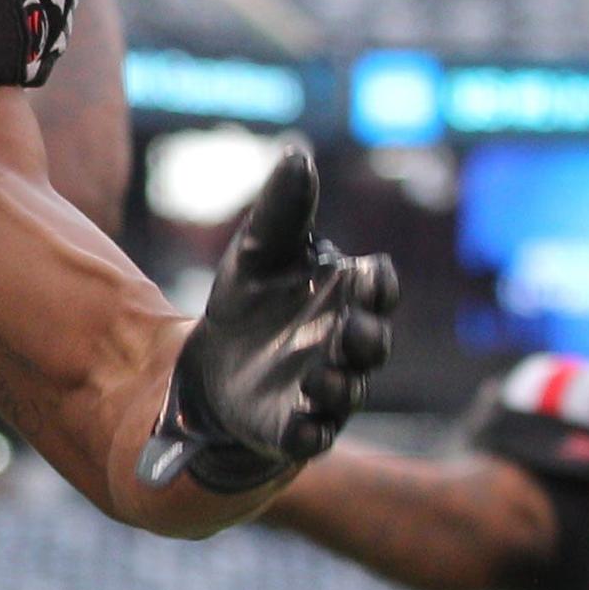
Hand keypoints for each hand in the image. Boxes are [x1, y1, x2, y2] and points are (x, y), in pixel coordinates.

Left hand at [139, 144, 395, 494]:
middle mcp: (344, 345)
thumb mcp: (257, 252)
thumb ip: (281, 210)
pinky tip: (304, 427)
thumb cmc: (252, 301)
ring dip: (337, 385)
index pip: (376, 288)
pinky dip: (311, 432)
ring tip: (320, 377)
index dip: (376, 284)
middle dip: (367, 337)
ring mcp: (323, 388)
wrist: (212, 365)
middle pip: (371, 342)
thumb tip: (296, 154)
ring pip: (345, 390)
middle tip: (354, 330)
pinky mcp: (292, 427)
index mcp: (345, 297)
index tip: (367, 273)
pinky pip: (312, 435)